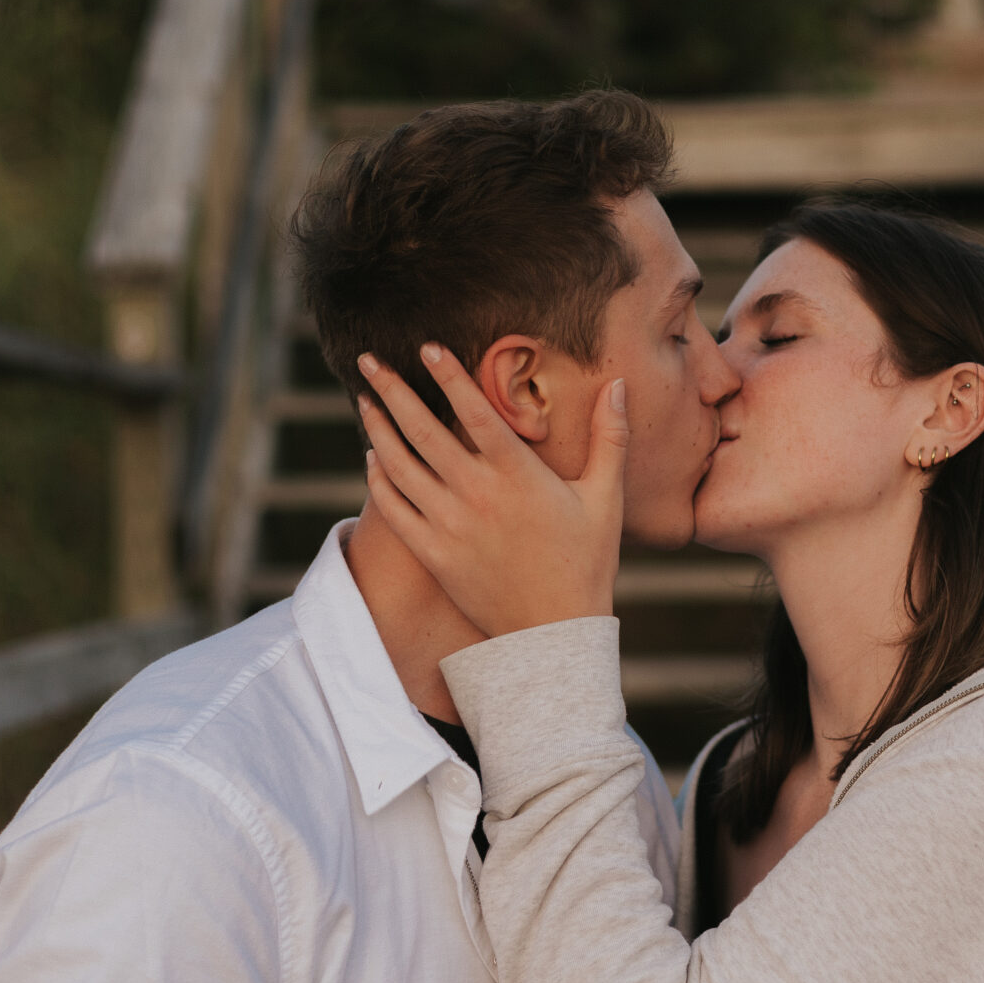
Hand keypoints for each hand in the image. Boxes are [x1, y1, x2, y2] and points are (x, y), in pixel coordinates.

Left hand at [356, 344, 626, 637]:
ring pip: (400, 467)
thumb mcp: (605, 499)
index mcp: (518, 476)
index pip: (475, 412)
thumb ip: (610, 438)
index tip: (428, 347)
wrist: (555, 634)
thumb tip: (617, 385)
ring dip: (378, 429)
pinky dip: (380, 480)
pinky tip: (373, 459)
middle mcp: (477, 495)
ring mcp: (450, 526)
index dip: (449, 376)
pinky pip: (395, 509)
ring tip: (366, 401)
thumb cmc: (586, 563)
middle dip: (393, 390)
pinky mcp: (433, 555)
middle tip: (370, 361)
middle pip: (423, 431)